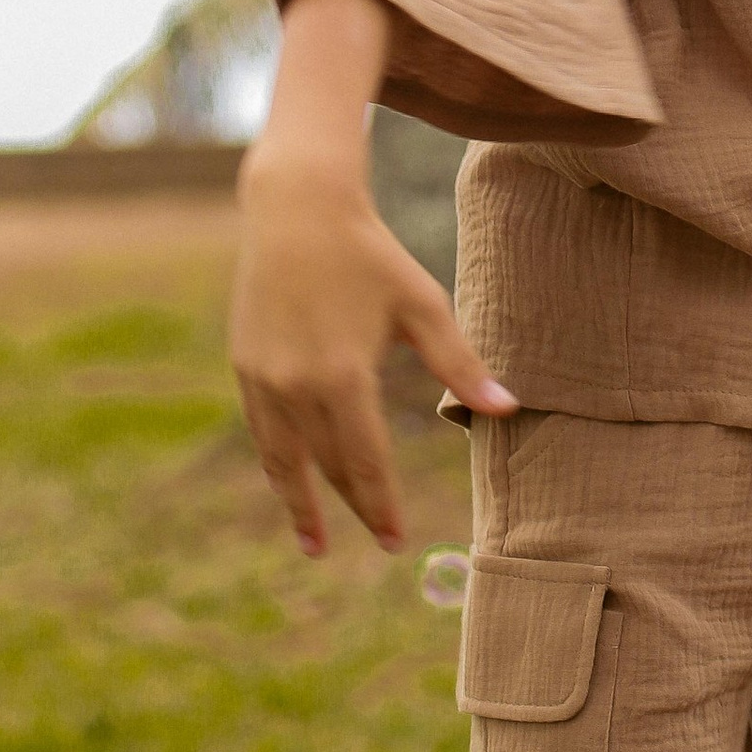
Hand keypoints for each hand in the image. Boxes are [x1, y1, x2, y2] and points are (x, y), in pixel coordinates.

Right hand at [229, 0, 512, 557]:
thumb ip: (460, 363)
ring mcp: (263, 379)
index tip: (395, 542)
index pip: (364, 462)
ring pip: (283, 458)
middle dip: (352, 506)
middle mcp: (295, 387)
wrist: (297, 208)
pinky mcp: (244, 364)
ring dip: (300, 502)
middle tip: (379, 542)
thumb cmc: (371, 254)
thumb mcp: (422, 305)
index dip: (380, 505)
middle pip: (327, 465)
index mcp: (342, 378)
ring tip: (315, 542)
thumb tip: (506, 409)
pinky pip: (262, 430)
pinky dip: (278, 462)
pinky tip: (292, 478)